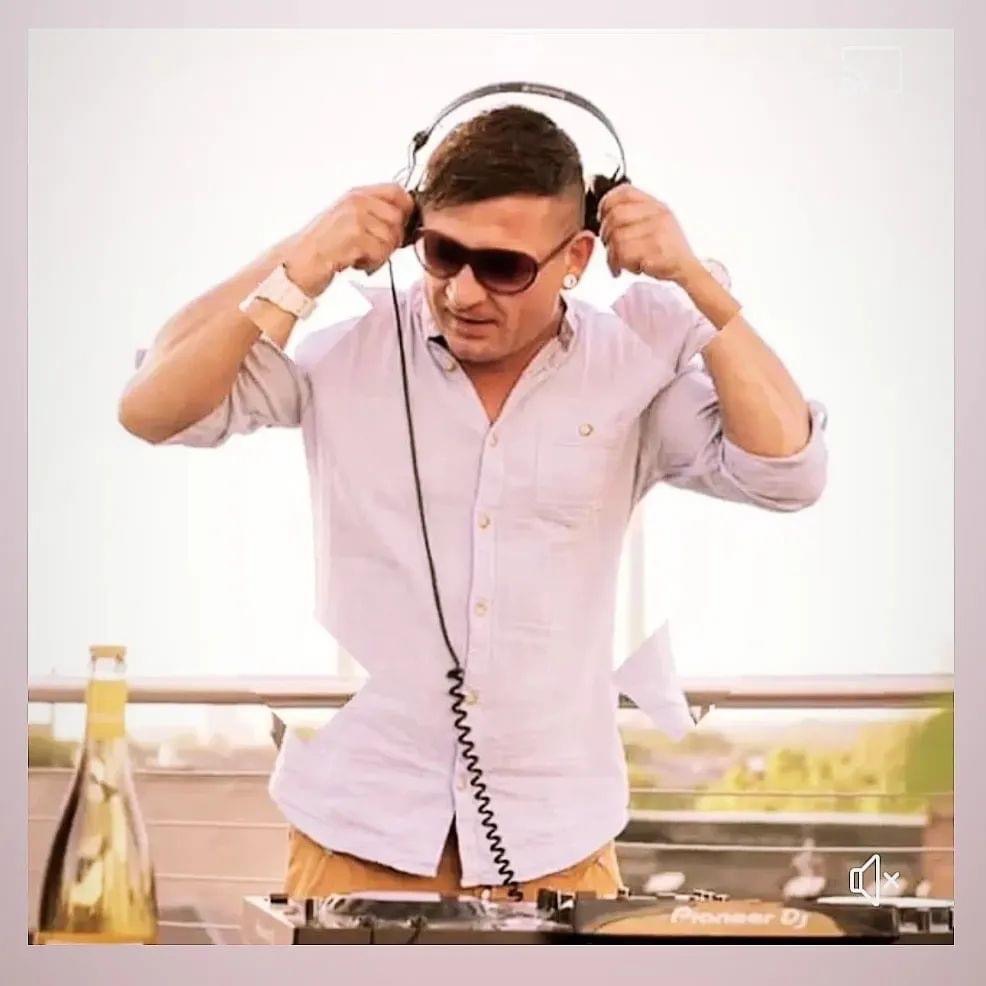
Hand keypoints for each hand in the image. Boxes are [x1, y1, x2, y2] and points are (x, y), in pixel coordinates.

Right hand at [286, 184, 414, 292]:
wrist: (296, 265)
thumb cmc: (323, 248)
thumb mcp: (348, 222)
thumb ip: (374, 216)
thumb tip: (409, 222)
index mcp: (356, 194)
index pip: (398, 191)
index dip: (407, 211)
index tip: (400, 230)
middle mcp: (355, 201)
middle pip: (399, 218)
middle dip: (392, 241)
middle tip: (373, 252)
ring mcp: (353, 217)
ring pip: (392, 237)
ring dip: (381, 255)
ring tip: (360, 258)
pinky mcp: (352, 237)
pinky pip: (381, 252)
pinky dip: (371, 264)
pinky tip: (355, 264)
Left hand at [596, 184, 700, 282]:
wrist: (688, 269)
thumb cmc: (668, 251)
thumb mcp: (657, 225)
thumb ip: (635, 216)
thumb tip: (605, 216)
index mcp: (656, 206)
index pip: (625, 192)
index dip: (607, 203)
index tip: (602, 217)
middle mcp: (658, 214)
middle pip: (615, 216)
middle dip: (605, 235)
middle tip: (609, 247)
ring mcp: (658, 231)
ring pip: (617, 237)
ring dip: (612, 255)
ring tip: (620, 262)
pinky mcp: (655, 250)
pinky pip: (623, 253)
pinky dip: (620, 264)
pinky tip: (629, 268)